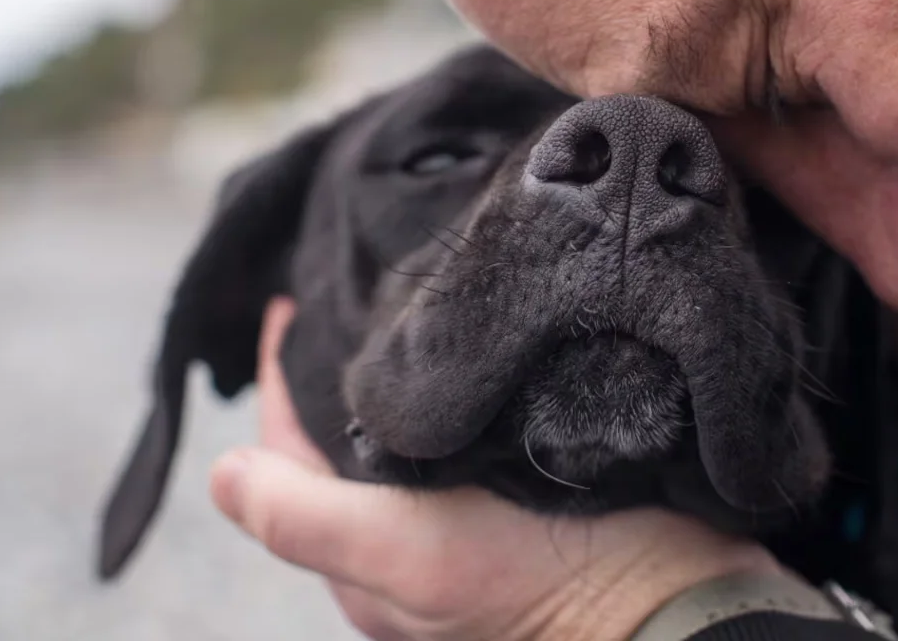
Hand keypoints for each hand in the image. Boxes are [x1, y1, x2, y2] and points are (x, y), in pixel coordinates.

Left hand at [209, 298, 784, 640]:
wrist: (680, 604)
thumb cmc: (548, 583)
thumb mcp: (417, 556)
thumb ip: (311, 520)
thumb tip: (218, 475)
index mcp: (366, 556)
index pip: (290, 453)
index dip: (280, 376)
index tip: (287, 302)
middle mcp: (404, 546)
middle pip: (339, 446)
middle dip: (331, 372)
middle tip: (344, 293)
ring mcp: (462, 528)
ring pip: (399, 442)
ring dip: (389, 381)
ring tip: (399, 311)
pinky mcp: (516, 506)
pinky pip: (458, 444)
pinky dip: (445, 400)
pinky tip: (466, 359)